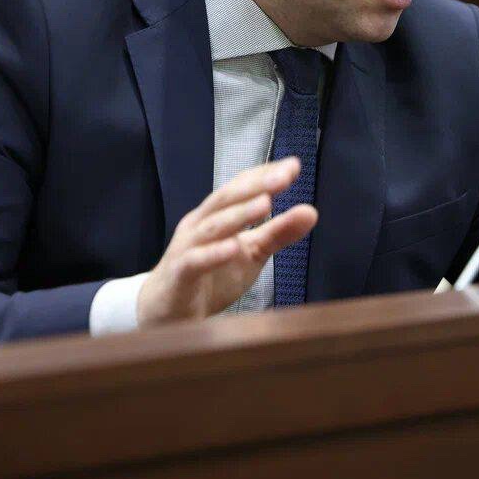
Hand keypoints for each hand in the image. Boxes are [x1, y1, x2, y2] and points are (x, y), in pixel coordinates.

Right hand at [136, 157, 316, 327]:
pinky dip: (214, 253)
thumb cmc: (210, 276)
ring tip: (266, 203)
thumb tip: (312, 211)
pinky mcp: (179, 274)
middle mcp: (200, 224)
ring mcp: (187, 247)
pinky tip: (234, 247)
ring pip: (213, 226)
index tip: (294, 165)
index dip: (264, 174)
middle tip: (284, 176)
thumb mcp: (251, 253)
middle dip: (256, 185)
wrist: (166, 313)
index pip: (240, 187)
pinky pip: (195, 260)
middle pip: (226, 198)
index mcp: (216, 215)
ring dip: (239, 214)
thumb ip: (278, 233)